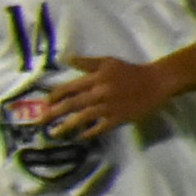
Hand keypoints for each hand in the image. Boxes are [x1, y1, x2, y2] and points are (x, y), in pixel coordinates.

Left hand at [36, 53, 177, 139]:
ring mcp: (110, 107)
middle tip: (39, 122)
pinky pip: (101, 127)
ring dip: (67, 126)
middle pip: (72, 104)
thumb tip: (65, 59)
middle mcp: (100, 93)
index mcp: (96, 78)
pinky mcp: (120, 118)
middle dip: (53, 113)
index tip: (45, 103)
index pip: (70, 88)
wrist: (156, 82)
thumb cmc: (129, 71)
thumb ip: (86, 63)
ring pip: (83, 118)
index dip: (55, 96)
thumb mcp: (107, 62)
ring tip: (54, 134)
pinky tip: (79, 136)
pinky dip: (89, 132)